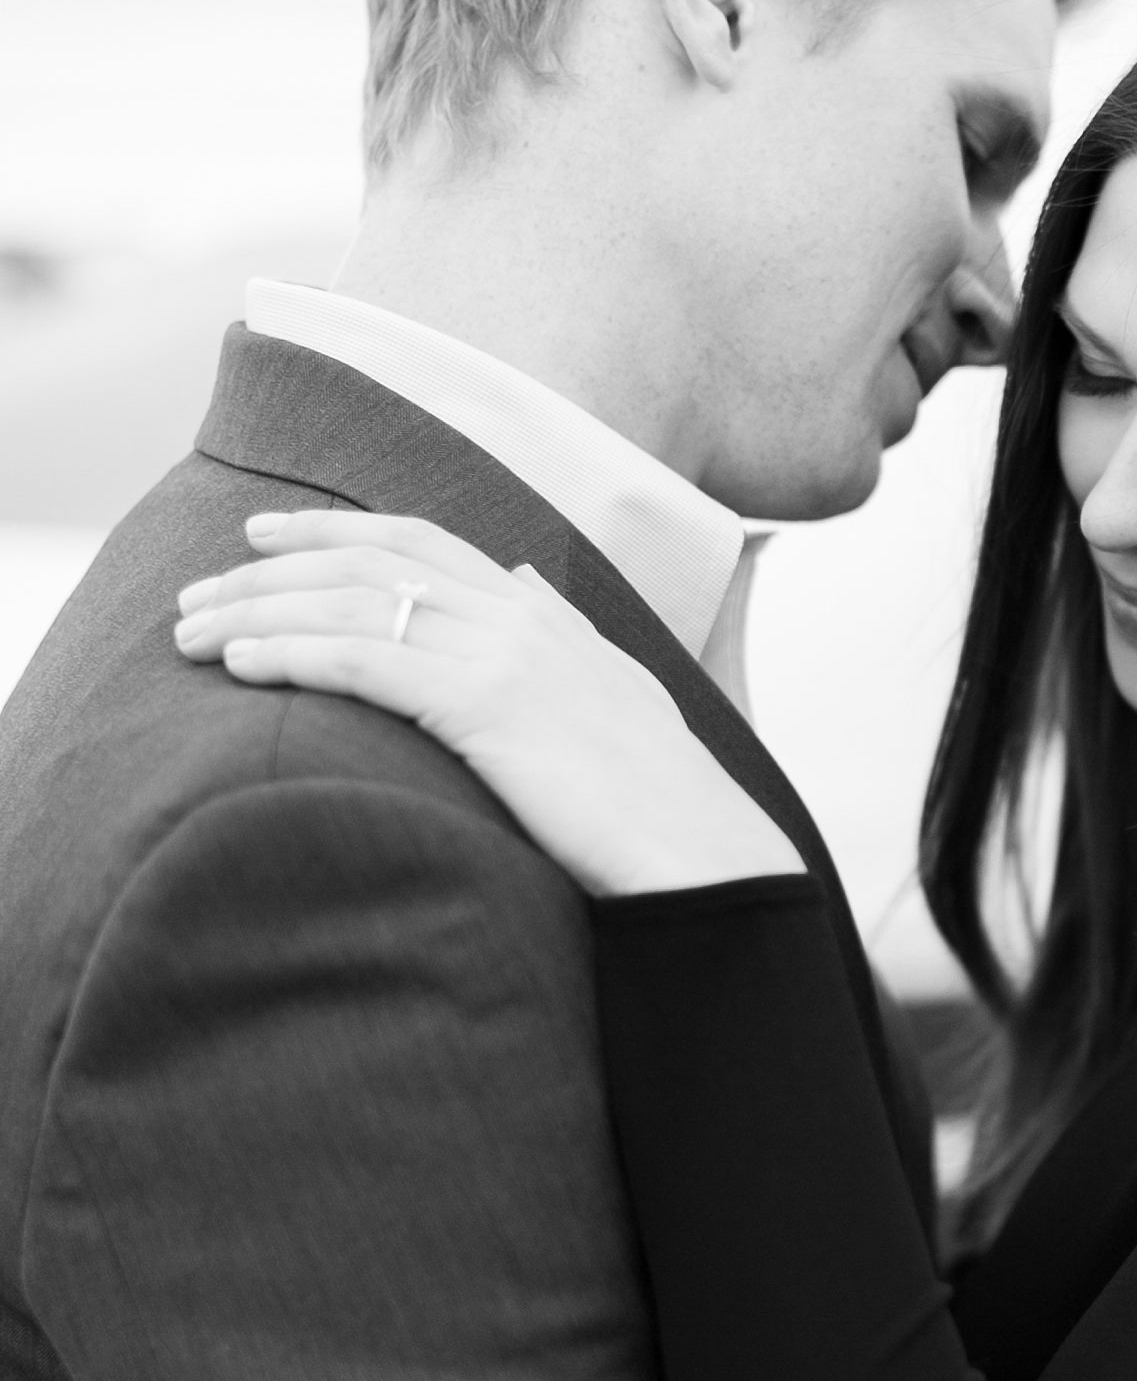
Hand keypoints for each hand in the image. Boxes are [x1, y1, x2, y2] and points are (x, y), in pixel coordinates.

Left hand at [173, 511, 803, 895]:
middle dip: (268, 572)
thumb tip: (528, 578)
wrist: (701, 850)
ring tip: (190, 633)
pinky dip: (293, 655)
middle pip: (368, 564)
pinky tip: (239, 667)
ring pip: (353, 606)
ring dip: (258, 614)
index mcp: (543, 612)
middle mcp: (519, 614)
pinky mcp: (487, 706)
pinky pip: (366, 662)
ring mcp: (504, 654)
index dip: (334, 530)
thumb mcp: (615, 688)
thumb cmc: (658, 796)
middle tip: (195, 590)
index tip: (263, 534)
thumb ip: (564, 629)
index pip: (420, 542)